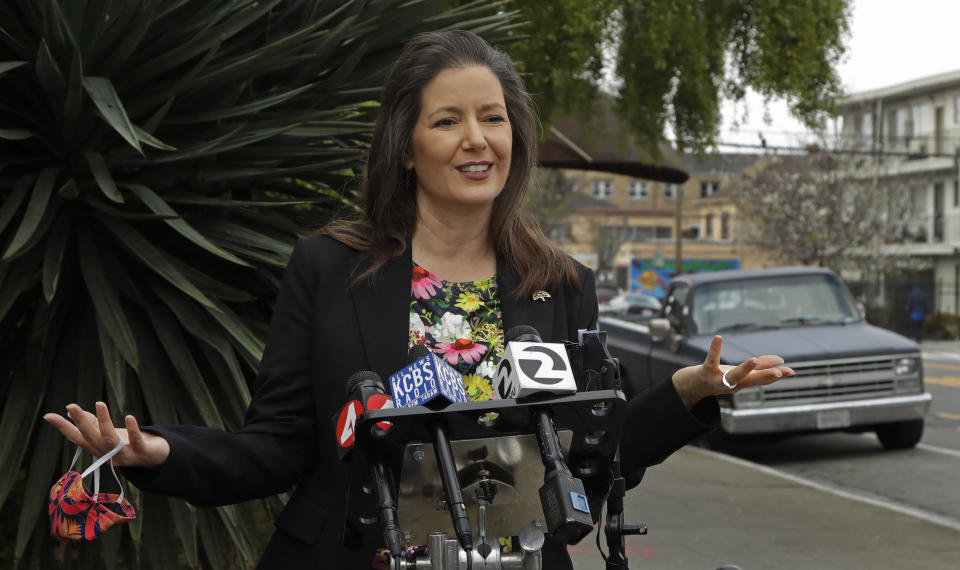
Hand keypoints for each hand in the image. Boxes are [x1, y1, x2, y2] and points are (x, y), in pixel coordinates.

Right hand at [43, 401, 169, 466]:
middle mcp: (107, 454)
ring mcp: (124, 455)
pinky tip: (129, 416)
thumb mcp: (107, 433)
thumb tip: (70, 410)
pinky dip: (133, 429)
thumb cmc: (126, 444)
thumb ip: (91, 423)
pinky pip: (136, 441)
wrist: (154, 458)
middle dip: (81, 422)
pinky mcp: (141, 452)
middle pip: (91, 438)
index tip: (48, 415)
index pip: (77, 437)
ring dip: (104, 422)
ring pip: (110, 439)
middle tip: (71, 406)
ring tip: (99, 404)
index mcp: (97, 449)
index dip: (63, 427)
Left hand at [672, 335, 793, 408]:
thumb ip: (760, 368)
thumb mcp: (741, 374)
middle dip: (765, 377)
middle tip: (779, 372)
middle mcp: (733, 384)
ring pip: (733, 375)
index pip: (762, 379)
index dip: (776, 376)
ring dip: (745, 368)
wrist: (693, 387)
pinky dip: (715, 349)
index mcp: (743, 383)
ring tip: (754, 360)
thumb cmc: (720, 378)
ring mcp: (719, 379)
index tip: (791, 371)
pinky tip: (718, 338)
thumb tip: (780, 360)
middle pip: (751, 380)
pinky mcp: (706, 371)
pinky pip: (711, 360)